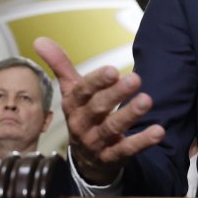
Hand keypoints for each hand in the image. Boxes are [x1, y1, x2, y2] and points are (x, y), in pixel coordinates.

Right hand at [34, 36, 164, 184]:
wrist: (85, 158)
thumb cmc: (82, 115)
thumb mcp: (71, 91)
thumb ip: (60, 66)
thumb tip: (39, 39)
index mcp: (73, 105)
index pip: (82, 91)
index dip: (96, 81)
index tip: (112, 70)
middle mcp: (82, 124)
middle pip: (98, 108)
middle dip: (116, 94)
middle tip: (135, 79)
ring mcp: (96, 142)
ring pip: (111, 128)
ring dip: (130, 114)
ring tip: (147, 101)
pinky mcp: (112, 157)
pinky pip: (126, 150)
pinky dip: (142, 141)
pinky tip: (158, 131)